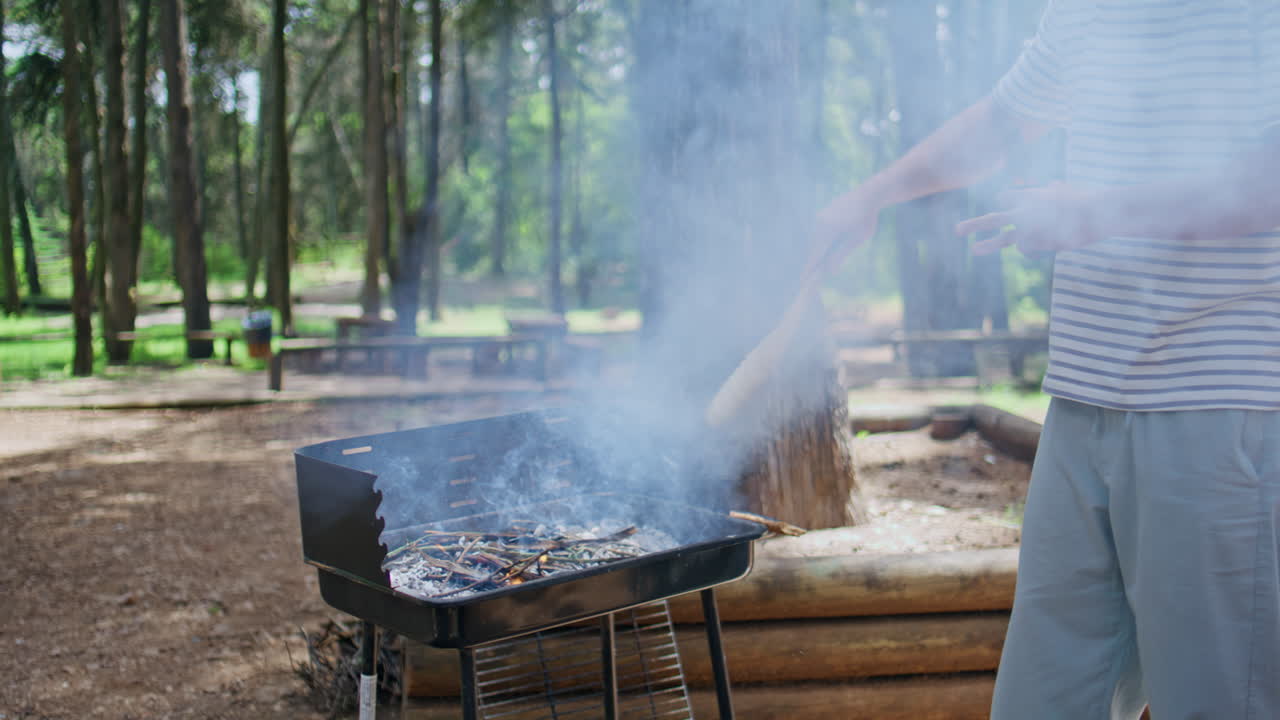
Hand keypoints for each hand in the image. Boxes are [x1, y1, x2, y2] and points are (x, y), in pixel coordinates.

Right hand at [809, 188, 882, 276]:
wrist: (869, 194)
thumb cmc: (866, 218)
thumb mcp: (857, 239)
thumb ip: (841, 255)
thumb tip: (829, 270)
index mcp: (827, 230)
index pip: (815, 255)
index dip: (808, 269)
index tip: (802, 281)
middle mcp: (819, 223)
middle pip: (813, 248)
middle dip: (812, 263)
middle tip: (808, 279)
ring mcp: (819, 217)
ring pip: (815, 240)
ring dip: (817, 253)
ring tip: (817, 267)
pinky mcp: (822, 215)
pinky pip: (818, 233)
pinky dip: (820, 244)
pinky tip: (824, 250)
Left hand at [956, 182, 1103, 255]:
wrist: (1098, 210)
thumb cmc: (1088, 199)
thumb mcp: (1068, 190)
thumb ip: (1054, 189)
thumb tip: (1053, 184)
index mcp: (1031, 195)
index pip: (1005, 198)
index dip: (1004, 203)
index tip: (1000, 207)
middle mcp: (1024, 210)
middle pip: (994, 218)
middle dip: (974, 224)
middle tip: (956, 231)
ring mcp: (1028, 228)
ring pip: (1004, 238)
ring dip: (988, 245)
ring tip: (973, 250)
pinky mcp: (1035, 242)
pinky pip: (1030, 250)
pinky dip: (1039, 250)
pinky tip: (1054, 243)